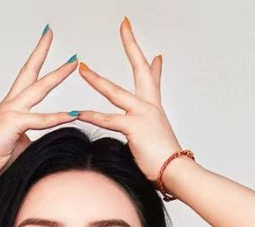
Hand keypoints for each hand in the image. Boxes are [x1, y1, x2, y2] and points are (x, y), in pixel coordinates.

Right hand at [0, 27, 80, 188]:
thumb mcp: (20, 146)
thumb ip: (33, 139)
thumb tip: (46, 141)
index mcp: (12, 107)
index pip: (26, 79)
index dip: (36, 60)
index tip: (44, 44)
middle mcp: (11, 104)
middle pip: (29, 72)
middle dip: (41, 51)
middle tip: (49, 33)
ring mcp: (12, 111)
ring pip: (39, 88)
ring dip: (58, 74)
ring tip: (73, 62)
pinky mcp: (14, 123)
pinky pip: (41, 120)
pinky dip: (59, 118)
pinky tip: (73, 115)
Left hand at [74, 18, 185, 186]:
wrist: (175, 172)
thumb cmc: (164, 163)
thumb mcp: (157, 141)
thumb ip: (147, 132)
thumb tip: (142, 134)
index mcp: (154, 109)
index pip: (153, 79)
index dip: (152, 64)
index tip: (154, 53)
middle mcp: (149, 107)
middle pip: (140, 69)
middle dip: (132, 45)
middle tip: (124, 26)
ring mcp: (142, 115)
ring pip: (115, 92)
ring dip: (97, 80)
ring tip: (83, 69)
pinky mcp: (134, 128)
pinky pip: (109, 119)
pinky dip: (93, 116)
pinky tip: (79, 112)